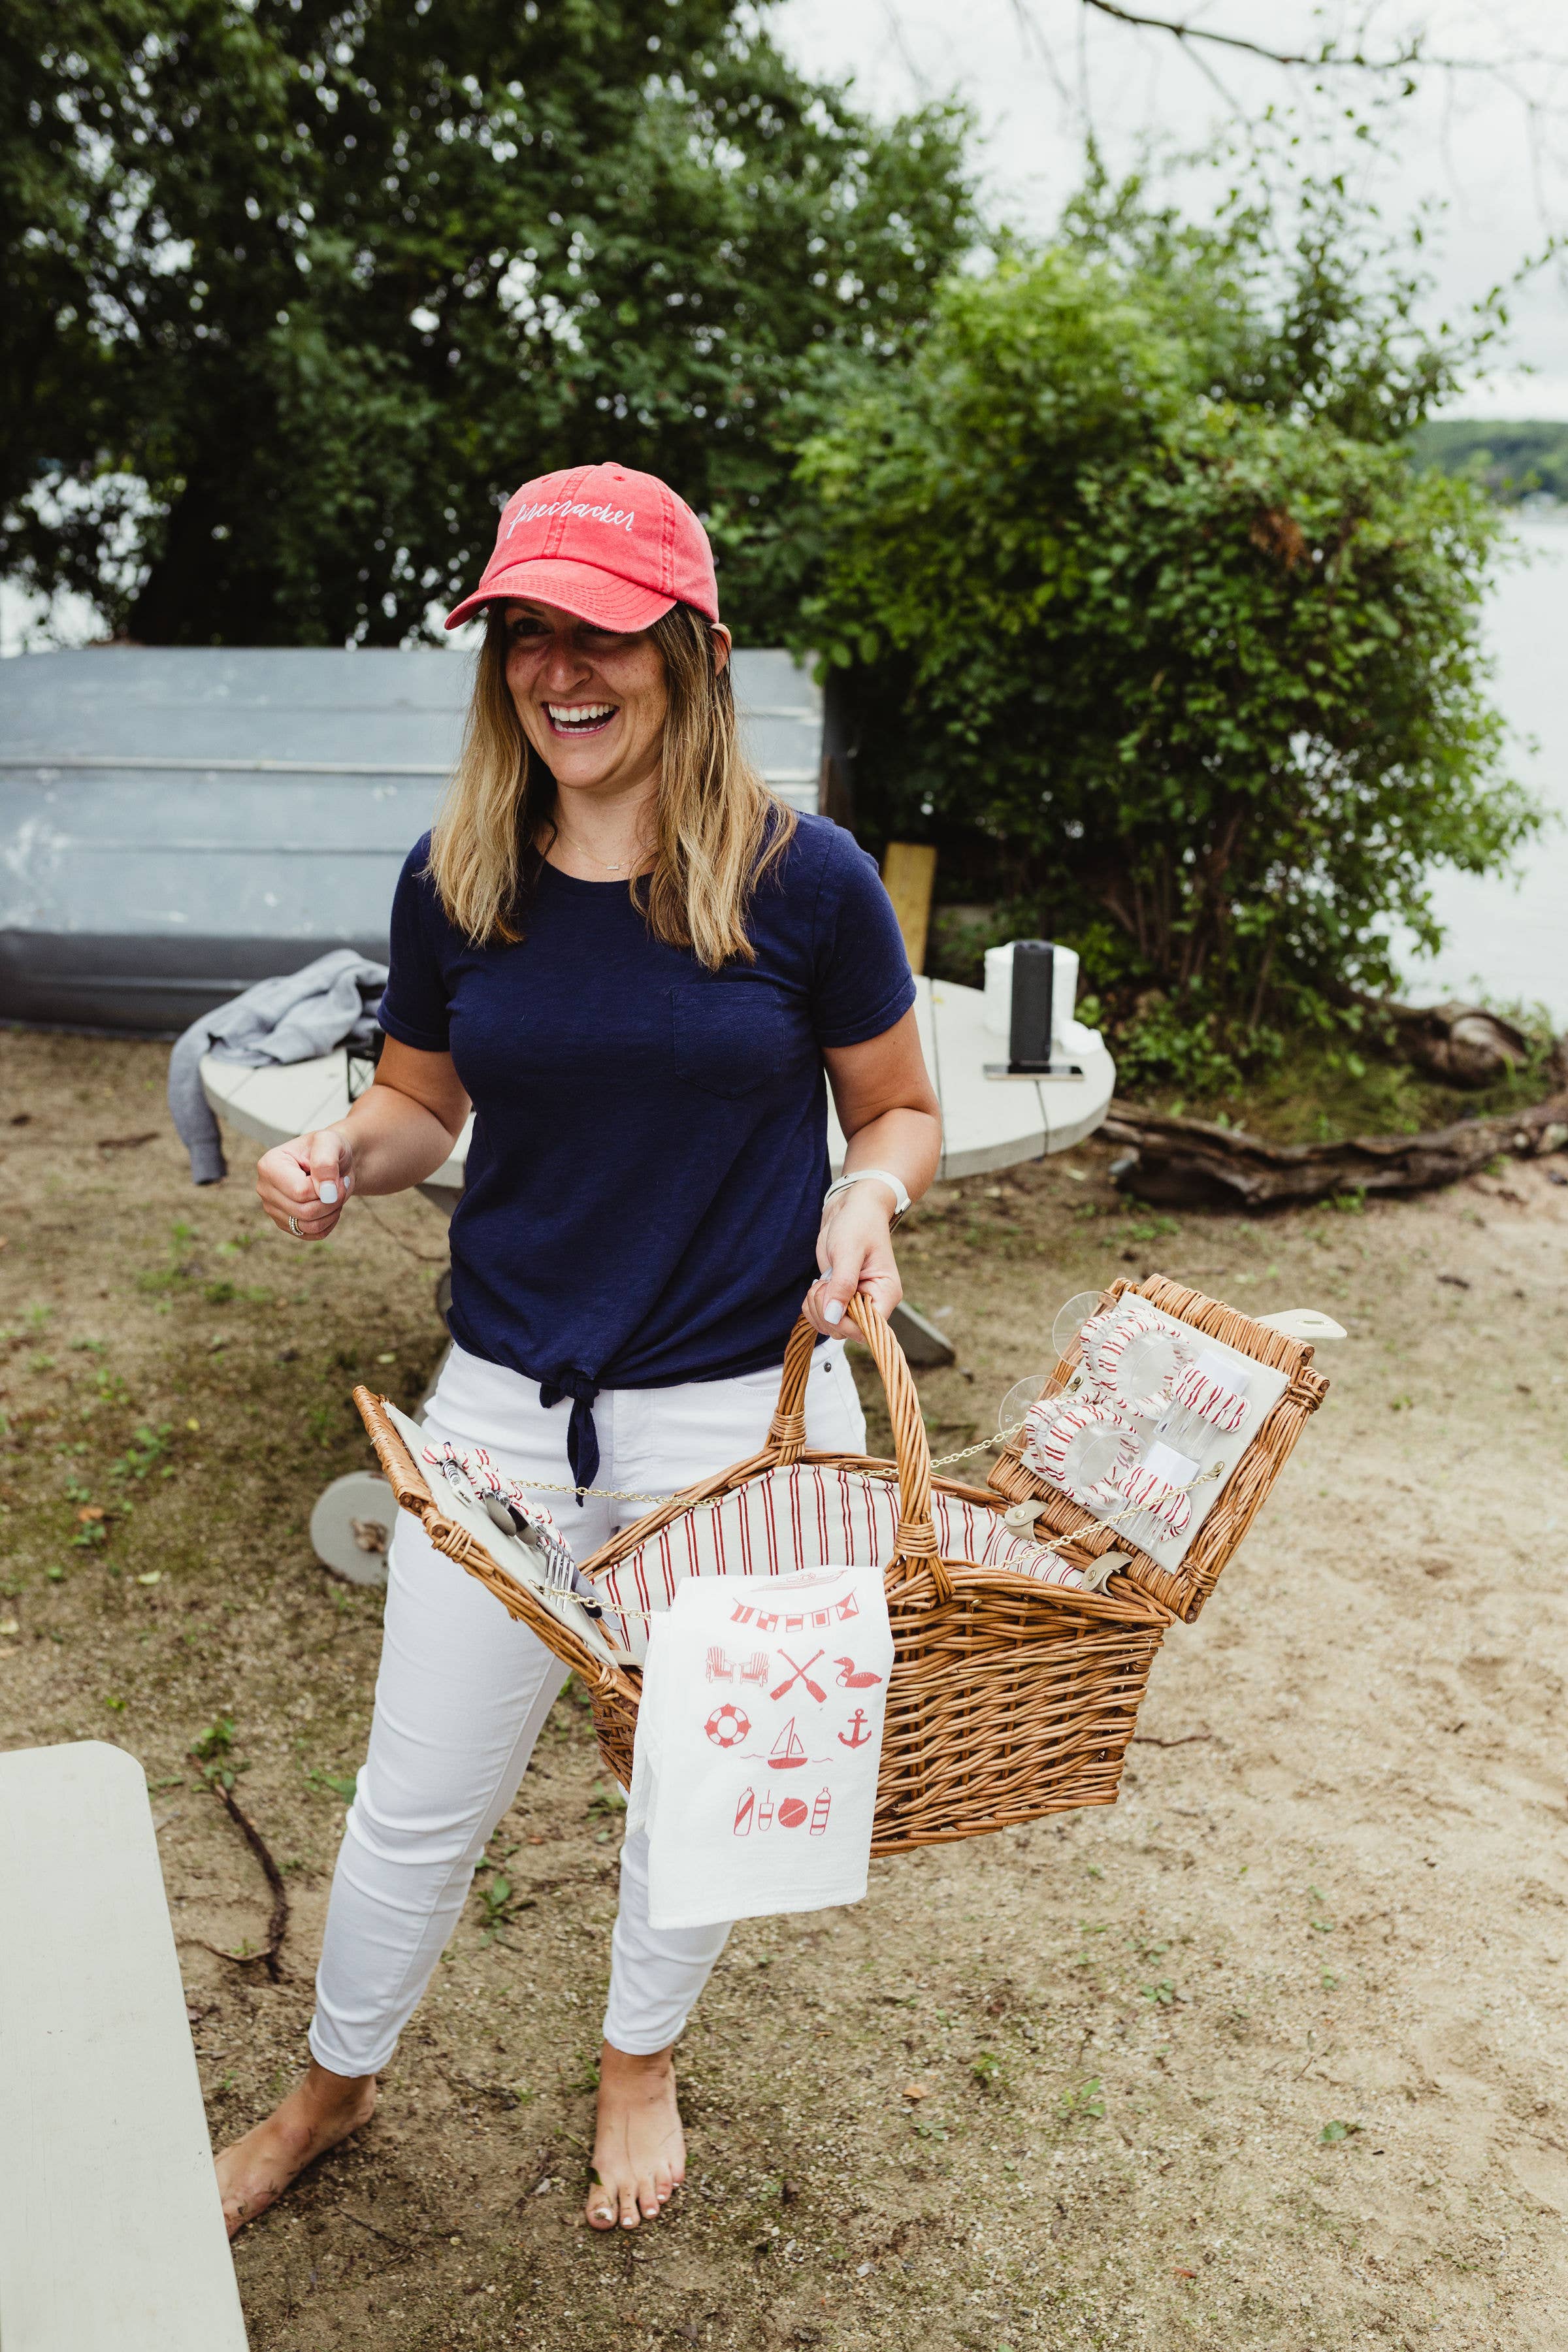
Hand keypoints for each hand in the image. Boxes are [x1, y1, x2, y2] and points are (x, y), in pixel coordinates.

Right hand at [256, 1128, 353, 1241]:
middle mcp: (265, 1189)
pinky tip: (331, 1206)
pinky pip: (313, 1234)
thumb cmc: (329, 1148)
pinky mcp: (286, 1223)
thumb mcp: (330, 1142)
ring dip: (332, 1212)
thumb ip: (326, 1162)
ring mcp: (273, 1209)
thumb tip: (325, 1191)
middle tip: (341, 1185)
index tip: (337, 1175)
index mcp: (269, 1166)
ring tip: (336, 1194)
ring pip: (309, 1226)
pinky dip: (329, 1223)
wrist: (335, 1161)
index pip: (300, 1192)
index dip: (326, 1188)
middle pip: (304, 1212)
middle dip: (332, 1201)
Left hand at [802, 1183, 902, 1335]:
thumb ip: (842, 1284)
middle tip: (822, 1286)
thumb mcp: (849, 1251)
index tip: (831, 1302)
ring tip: (820, 1283)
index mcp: (885, 1294)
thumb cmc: (858, 1223)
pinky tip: (816, 1286)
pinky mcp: (839, 1296)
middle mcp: (873, 1302)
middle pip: (847, 1331)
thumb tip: (833, 1316)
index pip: (869, 1329)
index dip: (846, 1323)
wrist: (852, 1207)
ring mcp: (855, 1301)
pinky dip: (813, 1306)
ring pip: (832, 1326)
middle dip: (826, 1313)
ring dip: (817, 1309)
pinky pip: (823, 1316)